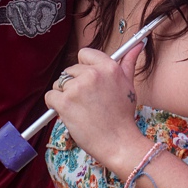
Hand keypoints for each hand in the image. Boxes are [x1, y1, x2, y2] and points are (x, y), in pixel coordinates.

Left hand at [45, 43, 150, 175]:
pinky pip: (50, 96)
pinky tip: (69, 114)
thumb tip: (138, 44)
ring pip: (59, 84)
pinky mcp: (65, 102)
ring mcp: (77, 87)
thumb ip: (128, 62)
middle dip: (74, 85)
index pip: (84, 54)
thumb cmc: (122, 116)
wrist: (118, 142)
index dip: (84, 68)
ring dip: (65, 96)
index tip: (88, 81)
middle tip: (87, 102)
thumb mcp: (128, 84)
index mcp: (108, 67)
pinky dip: (55, 106)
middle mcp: (93, 74)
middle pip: (70, 70)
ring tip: (80, 109)